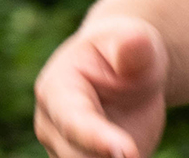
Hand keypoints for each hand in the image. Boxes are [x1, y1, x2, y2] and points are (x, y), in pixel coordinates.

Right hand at [33, 15, 168, 157]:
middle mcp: (51, 125)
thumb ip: (135, 47)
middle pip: (78, 156)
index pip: (73, 121)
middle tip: (137, 153)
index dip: (98, 139)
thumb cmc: (128, 52)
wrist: (127, 72)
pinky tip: (135, 152)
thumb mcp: (137, 44)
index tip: (127, 153)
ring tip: (136, 148)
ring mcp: (62, 149)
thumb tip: (136, 42)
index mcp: (56, 89)